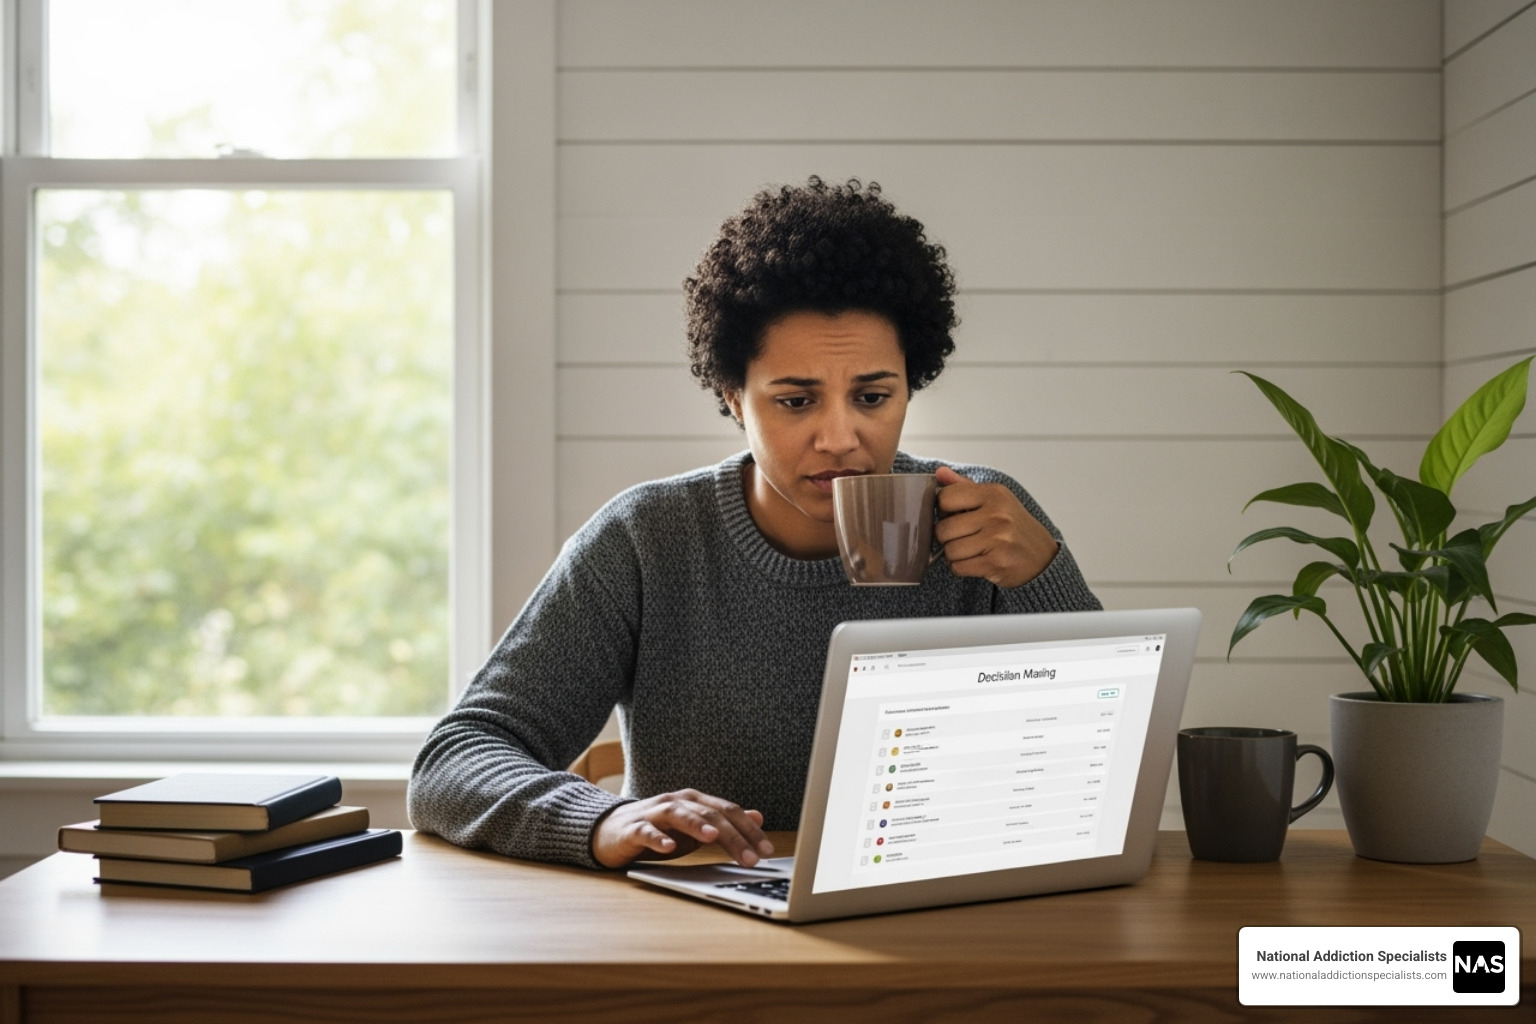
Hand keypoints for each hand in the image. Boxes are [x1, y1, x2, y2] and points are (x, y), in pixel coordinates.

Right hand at [591, 789, 774, 869]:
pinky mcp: (632, 828)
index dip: (749, 830)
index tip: (767, 851)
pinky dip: (658, 838)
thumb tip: (758, 817)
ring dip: (697, 825)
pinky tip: (669, 847)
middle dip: (733, 836)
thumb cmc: (657, 830)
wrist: (610, 830)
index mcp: (695, 802)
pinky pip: (646, 831)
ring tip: (713, 837)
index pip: (728, 812)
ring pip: (679, 814)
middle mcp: (677, 802)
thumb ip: (724, 822)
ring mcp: (654, 813)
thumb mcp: (694, 828)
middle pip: (709, 815)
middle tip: (751, 857)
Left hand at [934, 465, 1058, 589]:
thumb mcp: (994, 500)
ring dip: (954, 555)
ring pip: (950, 550)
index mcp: (994, 494)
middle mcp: (996, 514)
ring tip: (970, 550)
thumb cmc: (1014, 527)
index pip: (945, 498)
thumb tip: (940, 472)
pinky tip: (974, 561)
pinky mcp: (996, 562)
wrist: (1042, 557)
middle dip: (946, 537)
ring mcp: (997, 539)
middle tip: (961, 537)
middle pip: (943, 528)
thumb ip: (965, 486)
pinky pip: (958, 567)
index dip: (943, 510)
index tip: (953, 515)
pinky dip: (960, 567)